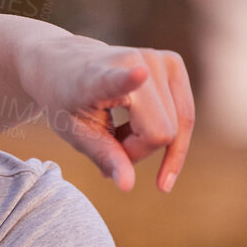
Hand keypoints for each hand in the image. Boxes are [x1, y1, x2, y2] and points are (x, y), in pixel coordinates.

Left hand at [16, 38, 193, 191]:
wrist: (62, 63)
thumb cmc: (65, 99)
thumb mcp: (74, 132)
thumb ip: (103, 156)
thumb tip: (128, 186)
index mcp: (96, 78)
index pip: (116, 81)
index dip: (128, 80)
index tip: (139, 72)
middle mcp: (134, 62)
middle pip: (161, 132)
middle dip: (137, 150)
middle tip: (107, 146)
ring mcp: (159, 59)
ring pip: (177, 126)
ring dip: (150, 142)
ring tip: (118, 135)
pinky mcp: (174, 63)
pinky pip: (184, 114)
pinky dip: (169, 134)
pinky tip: (137, 134)